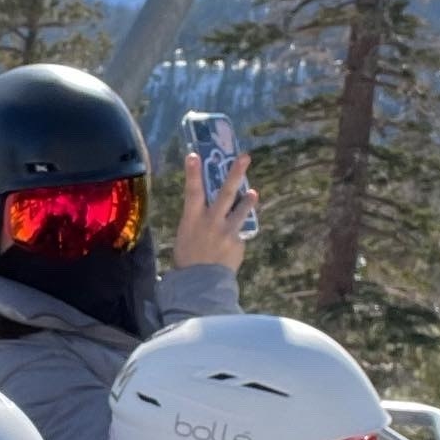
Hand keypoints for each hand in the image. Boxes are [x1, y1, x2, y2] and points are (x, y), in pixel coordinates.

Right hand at [171, 152, 257, 271]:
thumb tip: (209, 212)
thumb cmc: (187, 259)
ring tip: (254, 193)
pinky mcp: (238, 243)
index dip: (193, 172)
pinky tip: (231, 242)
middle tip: (245, 157)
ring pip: (241, 210)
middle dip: (235, 173)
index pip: (192, 191)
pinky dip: (237, 234)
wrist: (200, 285)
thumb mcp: (185, 235)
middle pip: (225, 193)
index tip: (194, 155)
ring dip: (248, 200)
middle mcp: (211, 221)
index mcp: (192, 219)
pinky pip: (240, 232)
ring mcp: (227, 231)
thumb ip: (197, 221)